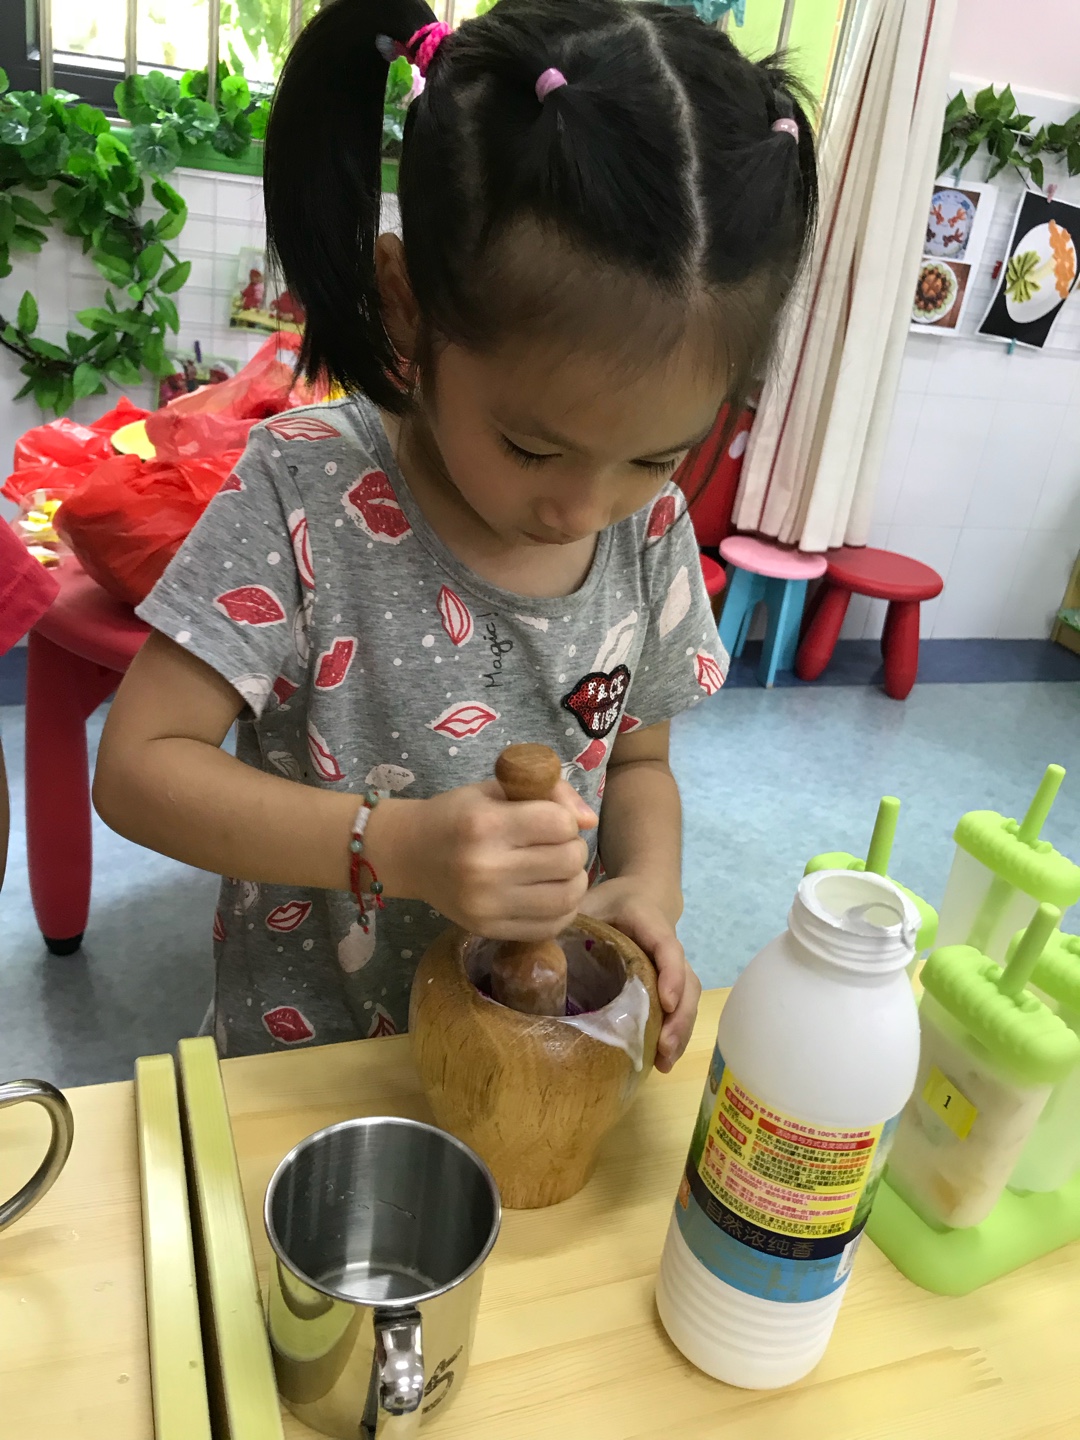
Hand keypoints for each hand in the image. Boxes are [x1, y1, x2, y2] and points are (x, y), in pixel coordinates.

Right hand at [400, 779, 596, 939]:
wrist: (409, 853)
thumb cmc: (457, 814)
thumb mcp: (497, 789)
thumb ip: (548, 792)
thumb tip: (590, 820)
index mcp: (486, 825)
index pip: (560, 823)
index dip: (565, 819)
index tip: (551, 821)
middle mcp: (486, 868)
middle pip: (568, 861)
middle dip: (573, 849)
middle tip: (558, 846)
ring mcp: (487, 905)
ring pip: (567, 897)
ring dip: (574, 881)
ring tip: (559, 871)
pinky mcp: (489, 930)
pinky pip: (550, 926)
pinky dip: (562, 910)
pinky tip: (549, 894)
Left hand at [577, 878, 700, 1072]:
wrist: (641, 896)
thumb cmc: (610, 901)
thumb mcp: (589, 902)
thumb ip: (570, 919)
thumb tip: (536, 950)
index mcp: (649, 923)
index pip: (667, 946)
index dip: (671, 974)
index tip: (666, 1002)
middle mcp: (668, 948)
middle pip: (687, 981)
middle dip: (680, 1016)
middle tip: (664, 1047)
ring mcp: (672, 969)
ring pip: (689, 998)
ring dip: (680, 1031)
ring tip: (664, 1063)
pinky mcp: (668, 986)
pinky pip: (680, 1008)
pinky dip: (674, 1035)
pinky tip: (661, 1061)